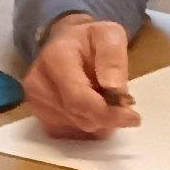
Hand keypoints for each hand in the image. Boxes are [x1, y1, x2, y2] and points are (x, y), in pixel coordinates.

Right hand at [24, 14, 141, 138]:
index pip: (79, 99)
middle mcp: (38, 84)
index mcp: (54, 59)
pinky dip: (91, 126)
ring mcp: (36, 105)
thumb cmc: (89, 39)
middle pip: (81, 117)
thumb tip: (114, 88)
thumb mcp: (109, 35)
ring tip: (105, 99)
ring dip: (101, 121)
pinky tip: (92, 108)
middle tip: (124, 104)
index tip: (133, 116)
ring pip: (80, 128)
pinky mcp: (40, 119)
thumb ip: (113, 57)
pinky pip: (74, 134)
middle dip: (109, 115)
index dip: (108, 112)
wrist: (63, 44)